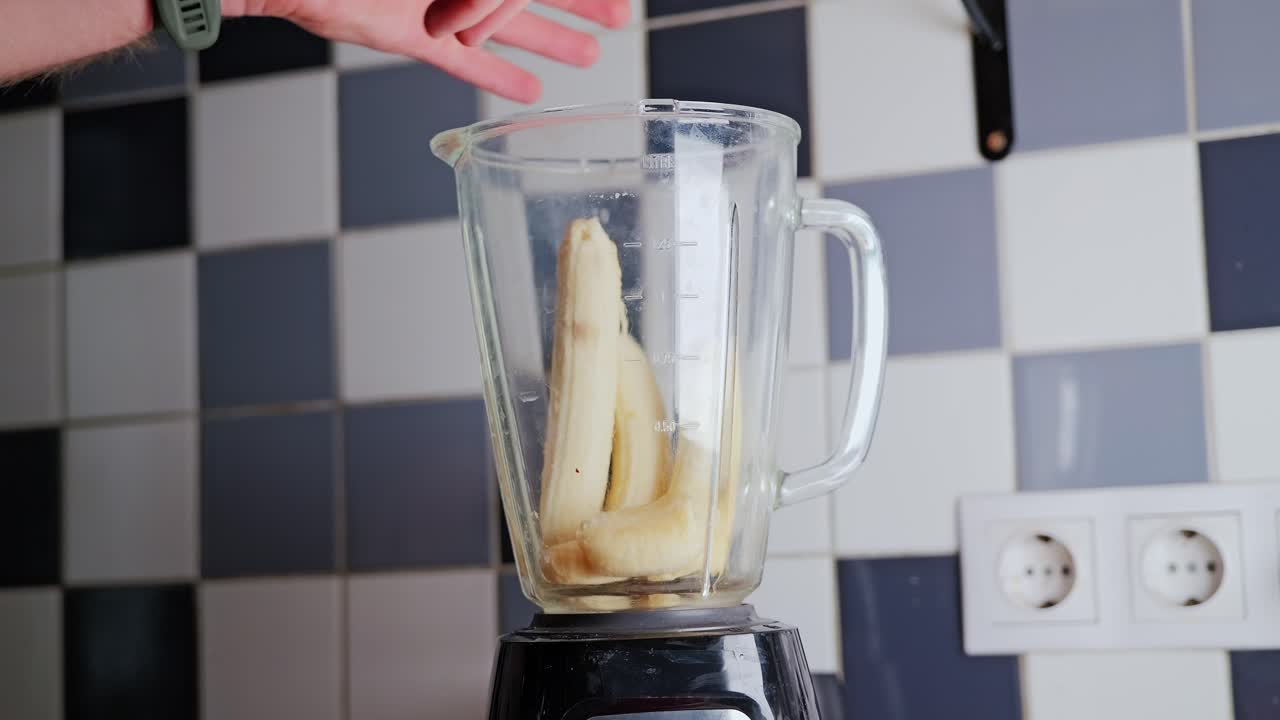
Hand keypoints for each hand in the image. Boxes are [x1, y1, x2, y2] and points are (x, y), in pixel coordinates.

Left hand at [226, 0, 629, 102]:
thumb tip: (491, 23)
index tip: (608, 1)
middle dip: (576, 4)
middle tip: (616, 17)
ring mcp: (436, 0)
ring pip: (505, 24)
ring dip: (548, 40)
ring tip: (588, 56)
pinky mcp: (409, 33)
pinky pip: (462, 61)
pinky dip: (494, 75)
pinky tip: (529, 90)